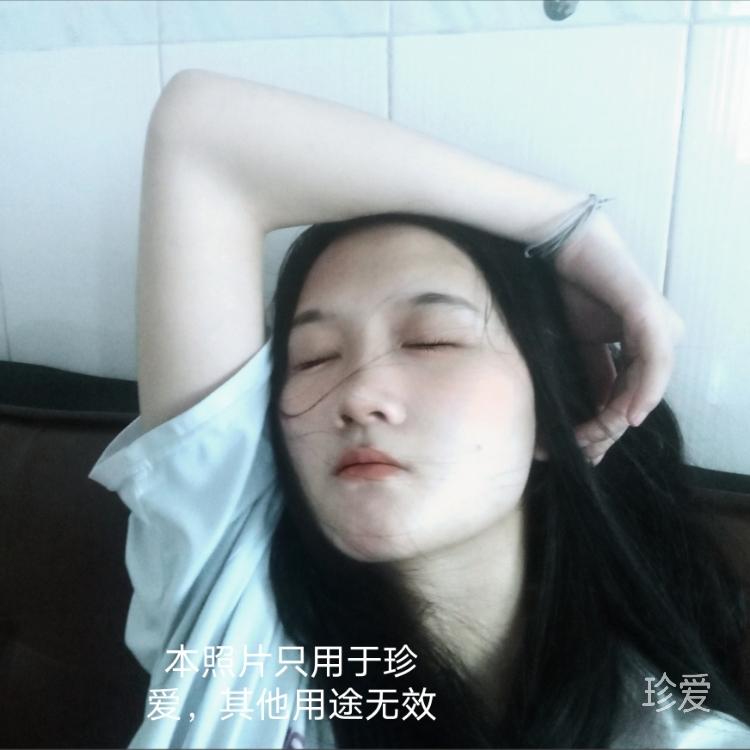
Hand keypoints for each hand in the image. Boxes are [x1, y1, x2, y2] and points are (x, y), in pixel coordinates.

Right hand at [542, 215, 685, 465]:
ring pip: (647, 387)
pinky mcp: (650, 316)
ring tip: (592, 440)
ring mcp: (658, 328)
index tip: (580, 451)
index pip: (626, 396)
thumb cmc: (567, 289)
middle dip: (608, 430)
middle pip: (636, 398)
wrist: (563, 247)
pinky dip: (644, 390)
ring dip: (620, 418)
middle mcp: (655, 340)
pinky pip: (654, 362)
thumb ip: (593, 374)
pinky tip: (630, 416)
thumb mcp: (578, 343)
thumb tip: (592, 415)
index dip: (604, 427)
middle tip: (582, 452)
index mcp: (638, 347)